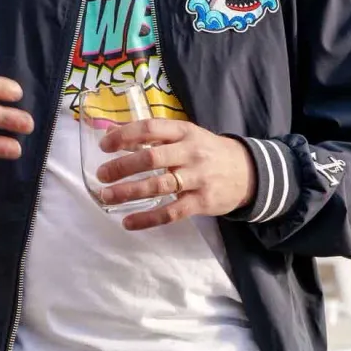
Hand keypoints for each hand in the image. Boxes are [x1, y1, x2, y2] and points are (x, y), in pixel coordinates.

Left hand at [94, 119, 255, 231]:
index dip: (125, 135)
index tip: (104, 145)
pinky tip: (128, 222)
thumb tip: (110, 132)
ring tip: (107, 196)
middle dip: (122, 166)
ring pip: (158, 185)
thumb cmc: (206, 151)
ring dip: (129, 191)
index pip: (150, 128)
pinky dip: (148, 219)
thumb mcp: (185, 135)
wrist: (248, 172)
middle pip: (152, 158)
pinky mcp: (202, 202)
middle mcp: (191, 153)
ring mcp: (197, 178)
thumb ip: (152, 135)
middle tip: (101, 175)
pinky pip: (171, 212)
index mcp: (184, 132)